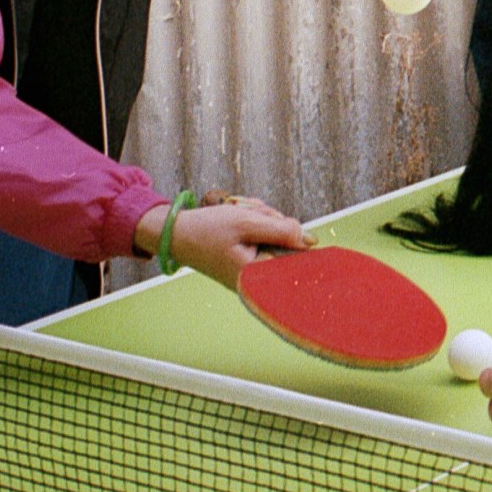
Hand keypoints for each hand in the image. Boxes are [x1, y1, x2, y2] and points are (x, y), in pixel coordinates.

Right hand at [134, 197, 310, 287]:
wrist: (176, 233)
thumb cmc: (207, 229)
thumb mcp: (246, 222)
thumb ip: (281, 231)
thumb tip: (310, 240)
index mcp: (256, 275)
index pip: (296, 267)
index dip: (306, 250)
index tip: (315, 244)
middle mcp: (256, 278)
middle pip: (287, 245)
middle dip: (274, 222)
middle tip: (253, 214)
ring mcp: (252, 269)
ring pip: (276, 236)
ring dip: (263, 219)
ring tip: (241, 215)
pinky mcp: (248, 260)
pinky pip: (264, 237)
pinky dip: (256, 224)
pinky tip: (240, 219)